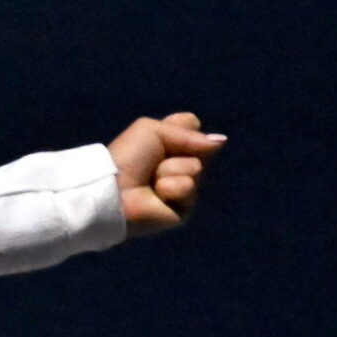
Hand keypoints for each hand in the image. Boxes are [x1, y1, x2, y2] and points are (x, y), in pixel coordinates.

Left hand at [108, 112, 224, 236]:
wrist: (114, 190)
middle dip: (177, 151)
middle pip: (202, 148)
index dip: (182, 129)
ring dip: (171, 170)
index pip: (193, 126)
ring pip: (196, 168)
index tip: (160, 136)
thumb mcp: (153, 130)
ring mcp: (182, 187)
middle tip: (153, 162)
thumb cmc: (127, 158)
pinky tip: (157, 195)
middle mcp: (178, 164)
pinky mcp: (182, 209)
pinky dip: (172, 189)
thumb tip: (221, 142)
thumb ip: (189, 132)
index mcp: (168, 144)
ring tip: (151, 181)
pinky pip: (190, 190)